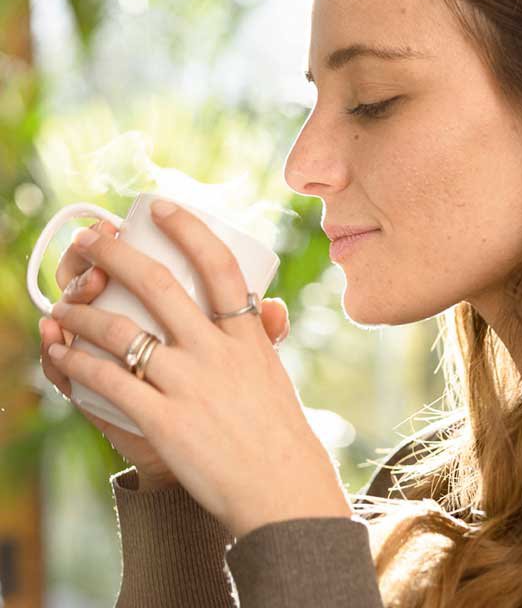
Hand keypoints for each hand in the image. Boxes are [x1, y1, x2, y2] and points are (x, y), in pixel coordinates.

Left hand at [40, 220, 291, 490]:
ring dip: (82, 312)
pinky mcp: (164, 421)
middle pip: (159, 286)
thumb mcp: (276, 376)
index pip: (220, 267)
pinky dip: (76, 363)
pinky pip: (107, 382)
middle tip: (91, 240)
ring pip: (121, 332)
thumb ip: (265, 338)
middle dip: (116, 255)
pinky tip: (61, 354)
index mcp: (248, 337)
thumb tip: (270, 305)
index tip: (162, 208)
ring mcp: (189, 385)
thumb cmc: (280, 435)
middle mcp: (218, 353)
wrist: (281, 493)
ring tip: (62, 306)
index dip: (188, 230)